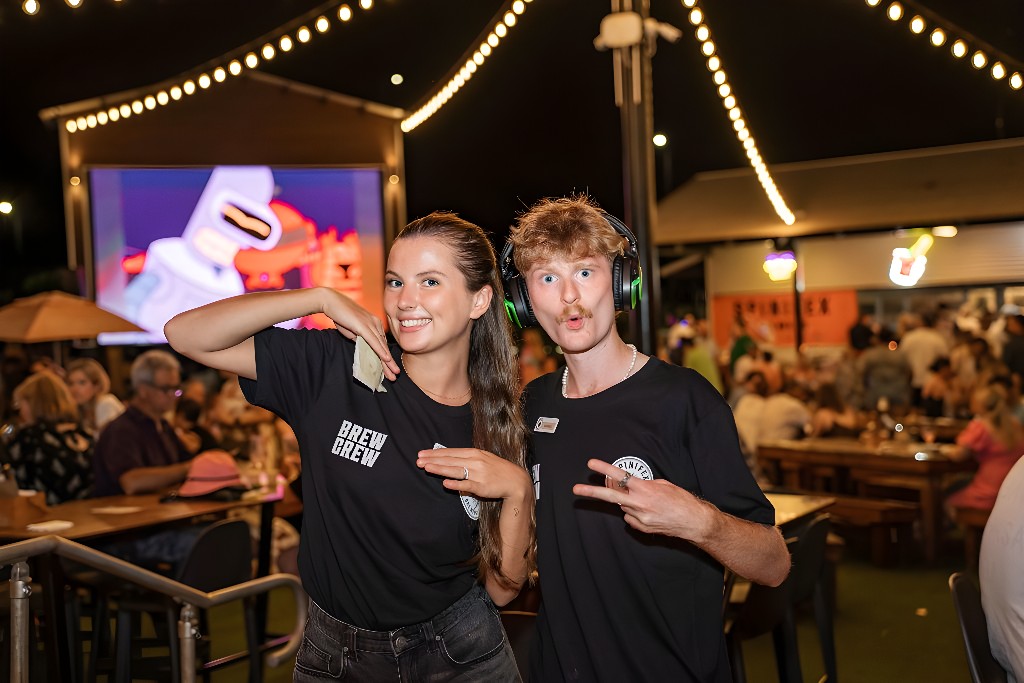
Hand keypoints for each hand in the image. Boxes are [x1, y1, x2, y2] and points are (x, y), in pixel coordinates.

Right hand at [320, 288, 399, 379]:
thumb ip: (360, 339)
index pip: (382, 343)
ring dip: (387, 362)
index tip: (390, 369)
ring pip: (381, 346)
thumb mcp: (352, 330)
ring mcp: (370, 324)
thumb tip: (364, 348)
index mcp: (374, 323)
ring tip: (393, 373)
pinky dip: (381, 351)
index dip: (386, 357)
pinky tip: (386, 359)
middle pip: (384, 346)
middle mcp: (375, 323)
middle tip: (395, 375)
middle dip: (390, 363)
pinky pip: (374, 341)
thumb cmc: (340, 315)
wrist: (331, 301)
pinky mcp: (363, 325)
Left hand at [417, 448, 531, 501]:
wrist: (515, 481)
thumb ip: (467, 459)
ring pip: (455, 470)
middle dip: (433, 460)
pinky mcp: (482, 486)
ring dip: (440, 469)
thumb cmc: (497, 470)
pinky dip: (456, 484)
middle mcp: (475, 461)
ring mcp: (478, 473)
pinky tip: (446, 484)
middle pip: (450, 460)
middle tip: (418, 461)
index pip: (451, 452)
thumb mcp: (483, 458)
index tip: (422, 454)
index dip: (435, 453)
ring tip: (427, 468)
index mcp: (474, 453)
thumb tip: (450, 460)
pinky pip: (467, 485)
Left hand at [572, 458, 713, 542]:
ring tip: (648, 502)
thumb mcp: (664, 484)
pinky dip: (635, 513)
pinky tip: (650, 513)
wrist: (694, 522)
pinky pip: (631, 518)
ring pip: (624, 506)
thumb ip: (645, 484)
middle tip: (576, 489)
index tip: (592, 464)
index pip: (620, 476)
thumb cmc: (682, 501)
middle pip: (611, 495)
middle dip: (592, 492)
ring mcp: (640, 518)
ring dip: (629, 502)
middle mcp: (640, 504)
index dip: (605, 469)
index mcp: (645, 489)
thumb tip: (632, 486)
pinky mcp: (642, 527)